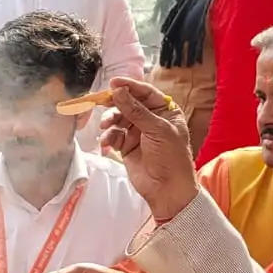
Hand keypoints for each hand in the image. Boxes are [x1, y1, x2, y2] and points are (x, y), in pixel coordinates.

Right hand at [98, 78, 199, 221]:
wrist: (168, 189)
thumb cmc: (171, 157)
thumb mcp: (157, 129)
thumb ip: (136, 110)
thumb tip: (119, 91)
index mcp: (165, 111)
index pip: (145, 93)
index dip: (130, 86)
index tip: (114, 83)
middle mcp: (151, 120)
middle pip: (129, 104)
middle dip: (115, 103)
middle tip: (101, 101)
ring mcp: (138, 133)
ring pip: (119, 119)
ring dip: (110, 120)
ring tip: (105, 126)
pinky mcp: (127, 147)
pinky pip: (114, 135)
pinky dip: (108, 136)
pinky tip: (106, 142)